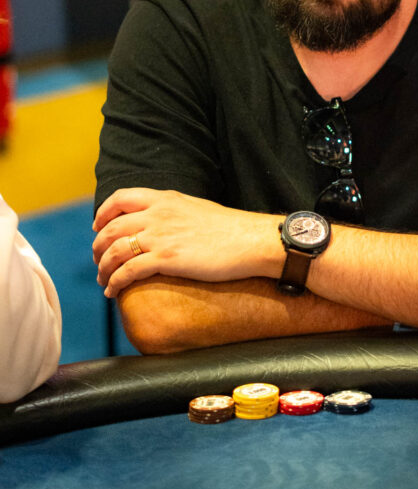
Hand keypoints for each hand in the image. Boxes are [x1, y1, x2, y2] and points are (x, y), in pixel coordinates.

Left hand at [92, 188, 280, 297]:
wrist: (249, 240)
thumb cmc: (229, 228)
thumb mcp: (195, 207)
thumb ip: (173, 211)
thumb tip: (161, 222)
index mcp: (165, 198)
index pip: (121, 197)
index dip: (103, 213)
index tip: (98, 226)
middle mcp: (158, 214)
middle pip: (111, 227)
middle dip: (98, 246)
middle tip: (98, 260)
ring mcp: (160, 236)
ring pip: (114, 250)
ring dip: (103, 268)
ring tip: (103, 280)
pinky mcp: (166, 259)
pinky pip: (128, 271)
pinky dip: (115, 282)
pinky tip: (113, 291)